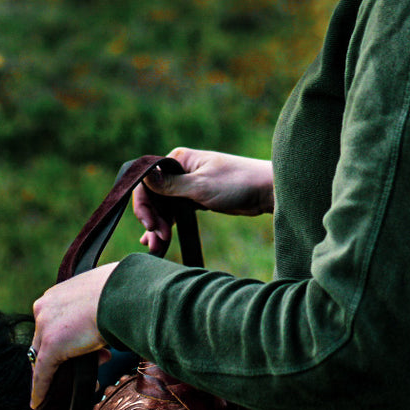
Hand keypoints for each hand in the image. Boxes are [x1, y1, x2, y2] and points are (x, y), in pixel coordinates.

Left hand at [28, 263, 116, 408]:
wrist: (121, 293)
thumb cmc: (119, 292)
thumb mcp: (101, 298)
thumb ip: (93, 312)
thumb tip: (100, 326)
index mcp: (57, 294)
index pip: (53, 324)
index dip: (68, 341)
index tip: (82, 347)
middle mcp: (45, 308)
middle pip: (46, 341)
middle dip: (68, 357)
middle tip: (92, 364)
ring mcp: (46, 326)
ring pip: (45, 357)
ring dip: (63, 373)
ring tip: (91, 380)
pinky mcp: (51, 346)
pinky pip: (42, 373)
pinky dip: (41, 388)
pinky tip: (39, 401)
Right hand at [134, 148, 274, 254]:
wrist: (266, 191)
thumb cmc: (237, 183)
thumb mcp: (201, 186)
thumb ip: (171, 185)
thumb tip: (143, 177)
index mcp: (177, 160)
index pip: (148, 181)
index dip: (144, 205)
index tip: (151, 226)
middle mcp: (179, 171)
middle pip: (154, 197)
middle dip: (152, 220)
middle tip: (156, 243)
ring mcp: (187, 185)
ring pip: (163, 207)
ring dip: (158, 227)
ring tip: (156, 249)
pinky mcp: (196, 199)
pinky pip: (175, 212)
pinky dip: (168, 225)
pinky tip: (160, 239)